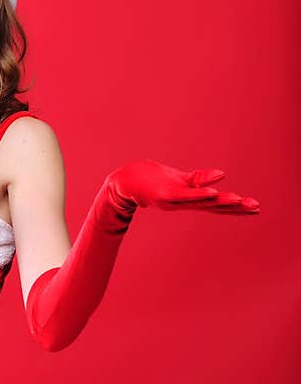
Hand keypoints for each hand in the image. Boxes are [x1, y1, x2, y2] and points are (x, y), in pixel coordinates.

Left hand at [108, 159, 259, 214]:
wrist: (126, 182)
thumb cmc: (153, 181)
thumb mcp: (179, 179)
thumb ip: (199, 179)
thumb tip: (222, 176)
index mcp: (190, 200)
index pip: (217, 205)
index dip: (236, 207)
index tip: (256, 208)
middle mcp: (185, 203)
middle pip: (214, 205)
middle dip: (235, 207)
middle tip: (256, 208)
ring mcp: (175, 200)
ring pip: (201, 201)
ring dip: (220, 201)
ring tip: (240, 200)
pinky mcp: (164, 195)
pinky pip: (185, 194)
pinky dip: (199, 193)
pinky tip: (213, 191)